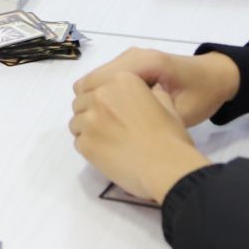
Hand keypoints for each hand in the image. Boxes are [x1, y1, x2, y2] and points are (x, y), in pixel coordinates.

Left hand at [69, 73, 211, 204]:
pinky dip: (89, 147)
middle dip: (92, 112)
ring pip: (77, 122)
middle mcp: (101, 95)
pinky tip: (106, 154)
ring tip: (108, 142)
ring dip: (88, 129)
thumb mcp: (166, 104)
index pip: (93, 83)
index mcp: (121, 81)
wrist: (166, 167)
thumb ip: (151, 92)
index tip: (111, 109)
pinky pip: (79, 141)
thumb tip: (149, 90)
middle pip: (82, 102)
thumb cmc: (170, 136)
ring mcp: (90, 120)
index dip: (100, 97)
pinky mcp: (85, 144)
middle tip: (109, 128)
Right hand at [74, 47, 239, 126]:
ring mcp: (130, 57)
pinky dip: (105, 95)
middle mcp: (133, 55)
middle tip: (108, 129)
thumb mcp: (181, 114)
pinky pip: (105, 79)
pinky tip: (119, 113)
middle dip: (94, 105)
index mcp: (146, 63)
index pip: (100, 82)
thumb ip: (151, 118)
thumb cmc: (201, 97)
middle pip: (91, 80)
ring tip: (113, 122)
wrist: (216, 78)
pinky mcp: (130, 62)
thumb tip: (117, 133)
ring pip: (94, 80)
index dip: (95, 108)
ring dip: (98, 101)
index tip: (101, 131)